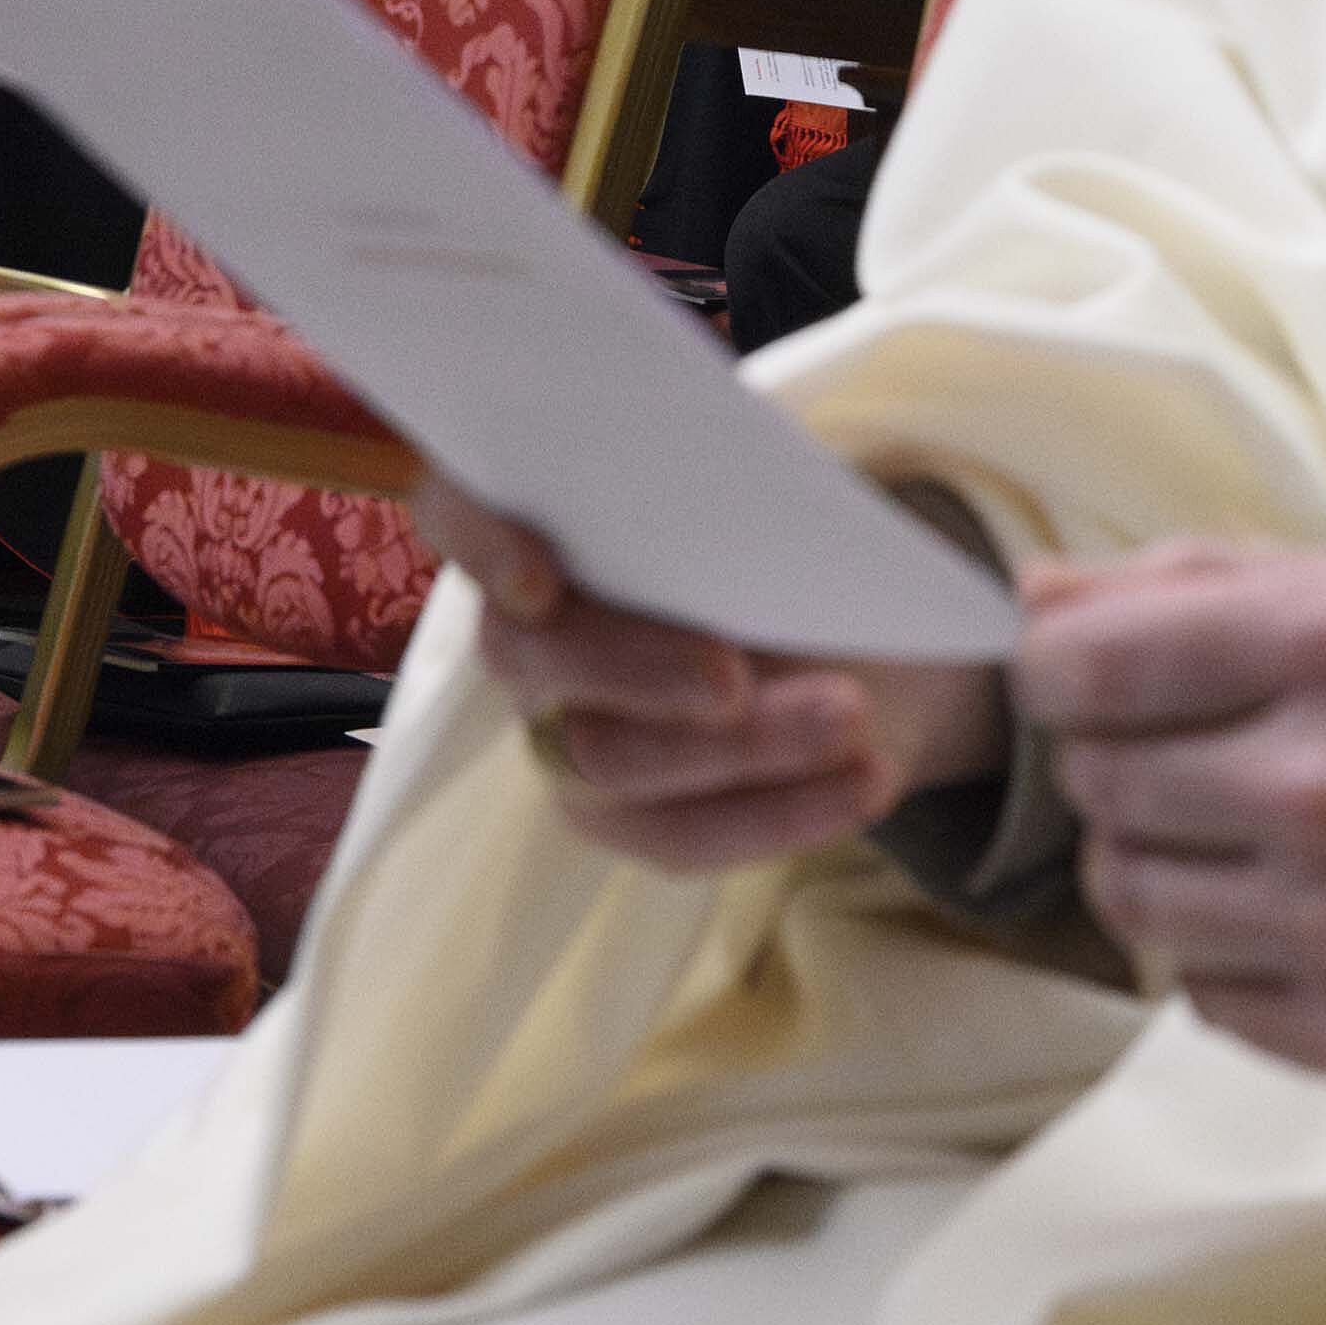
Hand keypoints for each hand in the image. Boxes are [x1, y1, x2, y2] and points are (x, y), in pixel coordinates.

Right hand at [421, 485, 1005, 867]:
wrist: (844, 631)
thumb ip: (728, 488)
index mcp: (534, 518)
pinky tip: (869, 779)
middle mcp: (524, 635)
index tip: (539, 580)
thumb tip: (747, 493)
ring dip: (745, 747)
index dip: (480, 541)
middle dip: (639, 668)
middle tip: (735, 677)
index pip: (455, 512)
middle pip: (535, 660)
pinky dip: (784, 812)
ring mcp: (559, 736)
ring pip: (613, 761)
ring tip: (856, 721)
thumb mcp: (765, 494)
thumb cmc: (779, 529)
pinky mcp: (620, 817)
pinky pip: (682, 836)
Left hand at [1025, 540, 1325, 1097]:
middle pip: (1096, 777)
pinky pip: (1198, 993)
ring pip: (1127, 892)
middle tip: (1208, 752)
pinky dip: (1225, 954)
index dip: (1062, 669)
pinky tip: (1306, 913)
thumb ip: (1197, 583)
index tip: (1089, 675)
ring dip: (1162, 858)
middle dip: (1122, 757)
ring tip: (1250, 832)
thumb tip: (1031, 600)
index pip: (1086, 662)